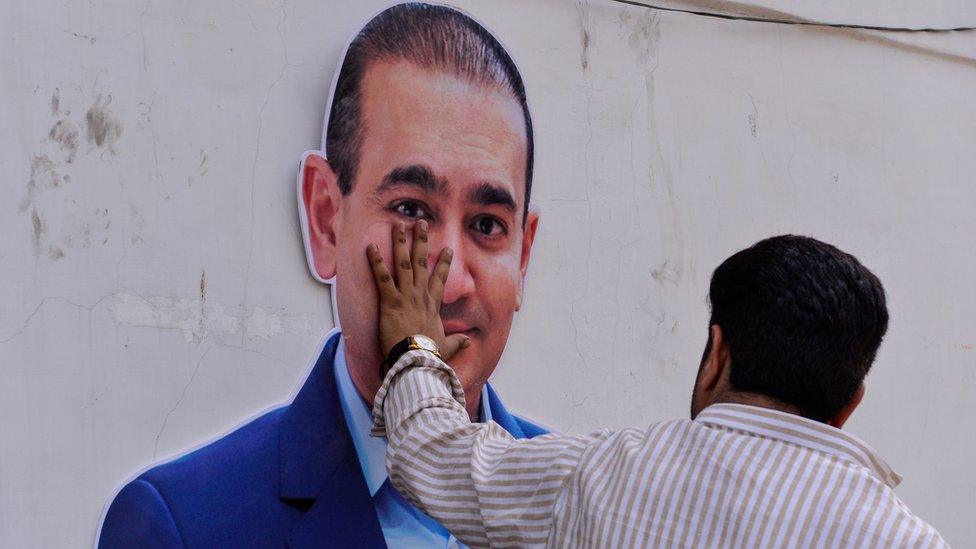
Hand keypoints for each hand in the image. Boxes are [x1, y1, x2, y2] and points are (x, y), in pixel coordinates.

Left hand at [367, 220, 470, 361]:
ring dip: (399, 242)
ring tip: (397, 224)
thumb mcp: (445, 347)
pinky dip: (375, 261)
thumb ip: (456, 342)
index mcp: (433, 305)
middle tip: (420, 222)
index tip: (447, 249)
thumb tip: (468, 343)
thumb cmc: (429, 355)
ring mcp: (406, 296)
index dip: (443, 263)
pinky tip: (370, 247)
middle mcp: (420, 295)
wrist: (416, 360)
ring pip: (403, 263)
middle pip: (421, 262)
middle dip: (420, 240)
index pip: (440, 278)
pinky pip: (382, 277)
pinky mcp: (390, 301)